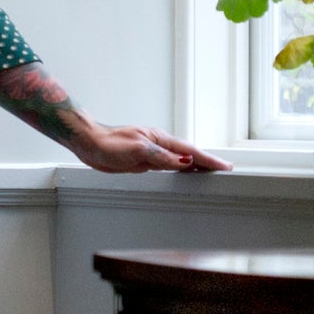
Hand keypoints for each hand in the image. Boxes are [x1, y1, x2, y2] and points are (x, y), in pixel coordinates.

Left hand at [71, 124, 230, 174]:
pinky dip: (180, 170)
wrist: (89, 143)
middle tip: (224, 169)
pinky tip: (183, 173)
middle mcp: (158, 145)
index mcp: (159, 140)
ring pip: (179, 160)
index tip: (224, 166)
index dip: (208, 160)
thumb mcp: (138, 151)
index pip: (190, 152)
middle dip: (207, 161)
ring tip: (210, 172)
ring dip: (196, 166)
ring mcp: (151, 153)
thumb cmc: (108, 144)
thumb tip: (185, 162)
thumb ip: (162, 158)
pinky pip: (168, 166)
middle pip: (189, 155)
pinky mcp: (143, 160)